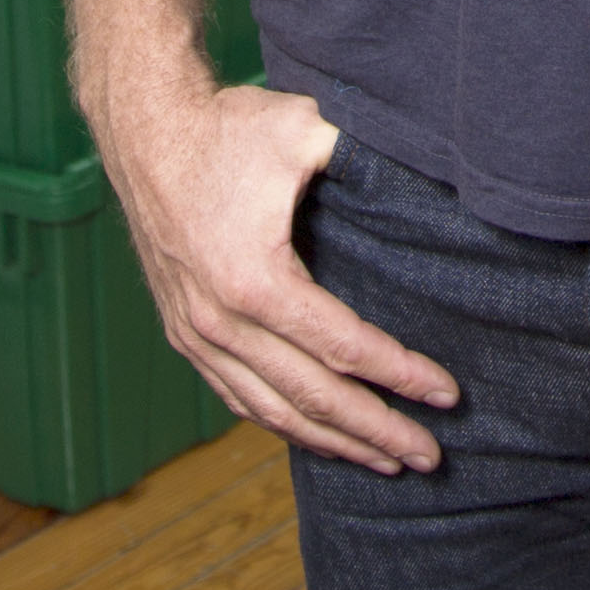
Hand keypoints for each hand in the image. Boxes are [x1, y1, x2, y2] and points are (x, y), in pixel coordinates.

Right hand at [89, 81, 455, 472]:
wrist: (144, 130)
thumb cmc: (226, 129)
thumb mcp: (302, 129)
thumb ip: (362, 158)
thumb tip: (428, 171)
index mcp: (256, 281)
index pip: (344, 348)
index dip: (400, 375)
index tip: (446, 395)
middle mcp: (221, 321)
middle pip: (313, 398)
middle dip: (377, 431)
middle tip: (429, 457)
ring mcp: (197, 334)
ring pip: (274, 410)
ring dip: (334, 441)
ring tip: (386, 460)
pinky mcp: (184, 333)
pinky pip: (238, 396)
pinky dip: (283, 424)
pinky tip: (319, 437)